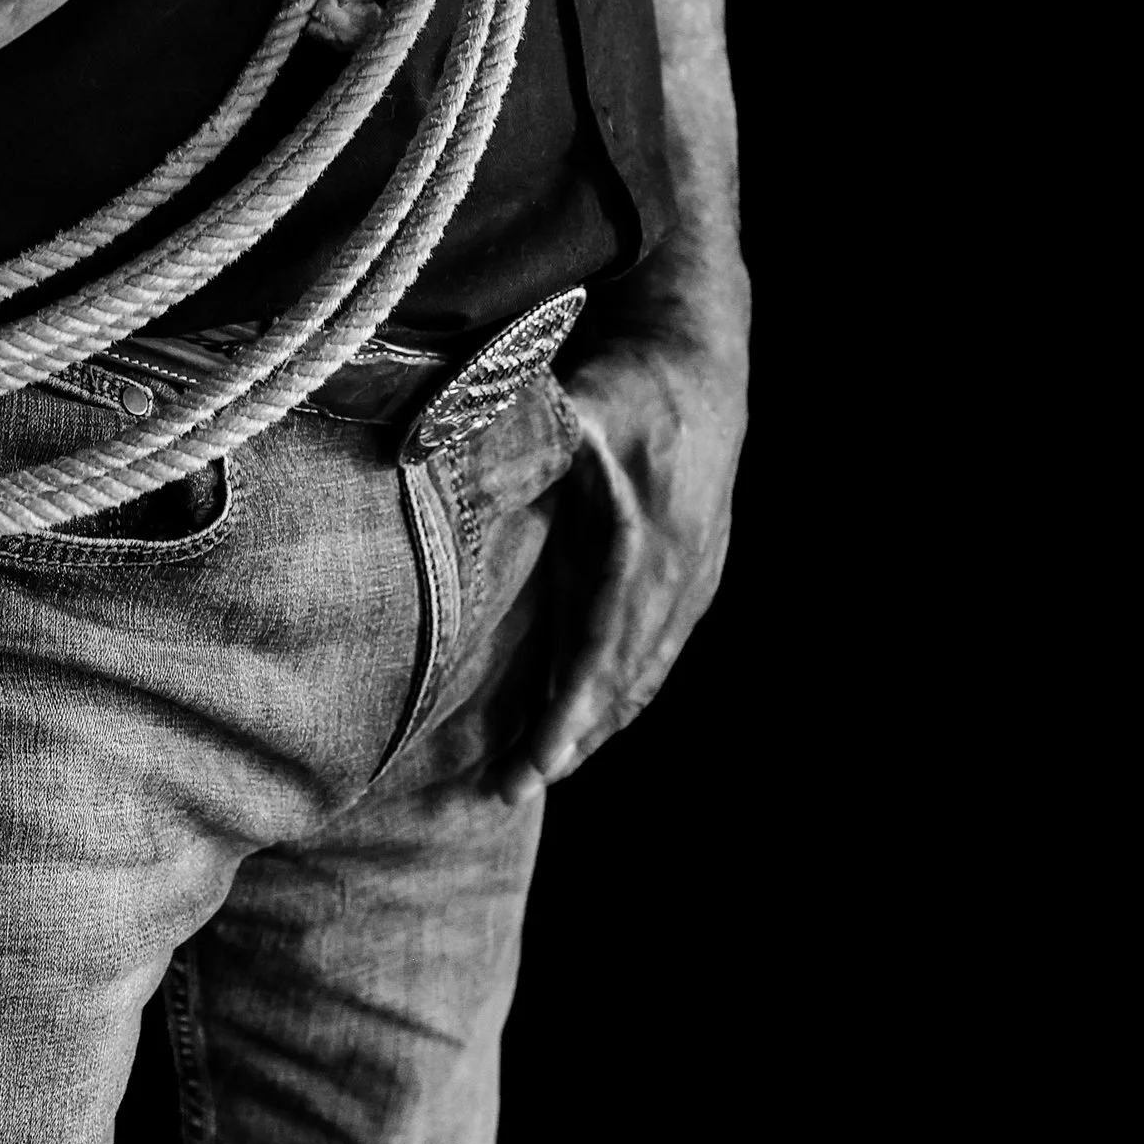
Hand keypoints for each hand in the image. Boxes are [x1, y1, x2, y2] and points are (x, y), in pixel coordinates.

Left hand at [495, 338, 745, 802]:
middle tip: (512, 791)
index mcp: (651, 540)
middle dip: (572, 737)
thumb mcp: (581, 397)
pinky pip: (658, 651)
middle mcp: (680, 571)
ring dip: (595, 723)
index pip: (605, 645)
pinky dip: (622, 690)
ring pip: (643, 671)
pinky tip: (592, 716)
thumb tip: (438, 462)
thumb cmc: (634, 378)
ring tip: (539, 771)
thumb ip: (520, 440)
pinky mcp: (697, 572)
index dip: (572, 709)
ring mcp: (695, 576)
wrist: (705, 352)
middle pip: (625, 676)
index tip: (536, 762)